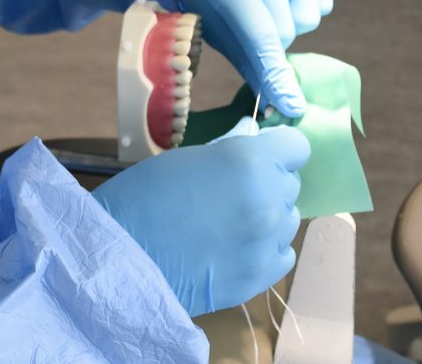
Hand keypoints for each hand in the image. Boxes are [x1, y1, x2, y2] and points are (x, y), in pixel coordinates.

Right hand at [92, 120, 309, 316]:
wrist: (124, 255)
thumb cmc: (146, 195)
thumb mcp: (189, 159)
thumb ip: (229, 154)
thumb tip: (253, 145)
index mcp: (249, 162)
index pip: (296, 147)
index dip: (278, 148)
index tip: (261, 154)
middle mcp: (268, 199)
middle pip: (291, 183)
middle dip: (268, 181)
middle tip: (233, 190)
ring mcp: (268, 242)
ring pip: (287, 219)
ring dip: (267, 215)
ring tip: (230, 221)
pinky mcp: (262, 277)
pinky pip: (282, 253)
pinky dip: (265, 247)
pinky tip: (235, 245)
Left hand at [169, 0, 332, 116]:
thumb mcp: (214, 26)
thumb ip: (248, 63)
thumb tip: (279, 104)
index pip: (259, 35)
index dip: (276, 72)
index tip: (293, 106)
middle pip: (289, 30)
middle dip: (277, 38)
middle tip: (255, 16)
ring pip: (312, 16)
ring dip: (295, 19)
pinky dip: (310, 1)